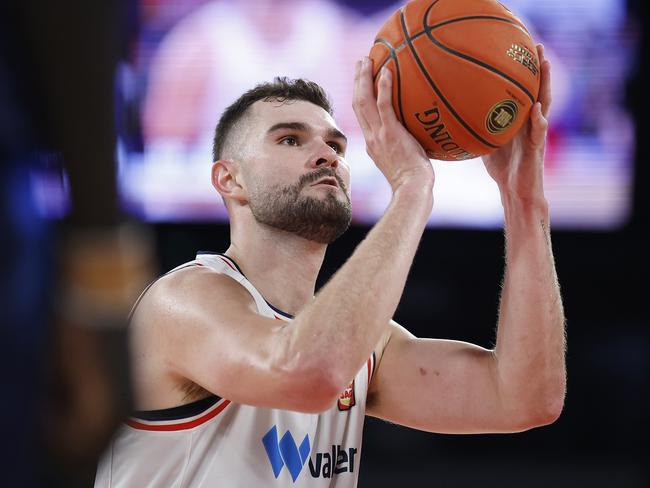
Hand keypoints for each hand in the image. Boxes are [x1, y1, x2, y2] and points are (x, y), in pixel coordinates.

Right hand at [353, 57, 433, 192]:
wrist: (412, 188)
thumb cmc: (414, 180)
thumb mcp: (403, 162)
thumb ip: (404, 148)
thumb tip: (417, 138)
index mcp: (372, 143)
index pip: (362, 116)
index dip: (360, 96)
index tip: (363, 81)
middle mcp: (371, 137)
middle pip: (357, 103)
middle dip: (357, 81)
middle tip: (361, 62)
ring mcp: (378, 135)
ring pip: (364, 101)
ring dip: (364, 78)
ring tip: (367, 59)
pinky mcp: (390, 133)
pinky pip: (384, 105)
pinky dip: (383, 87)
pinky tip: (387, 71)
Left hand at [481, 44, 551, 204]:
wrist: (516, 191)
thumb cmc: (502, 168)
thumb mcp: (485, 142)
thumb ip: (475, 127)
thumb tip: (449, 117)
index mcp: (520, 119)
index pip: (523, 90)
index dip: (523, 71)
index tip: (518, 48)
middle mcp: (531, 122)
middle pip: (537, 90)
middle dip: (538, 68)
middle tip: (536, 45)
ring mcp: (536, 134)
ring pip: (544, 105)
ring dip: (545, 84)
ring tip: (544, 65)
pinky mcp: (537, 149)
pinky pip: (539, 133)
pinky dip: (539, 120)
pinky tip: (536, 109)